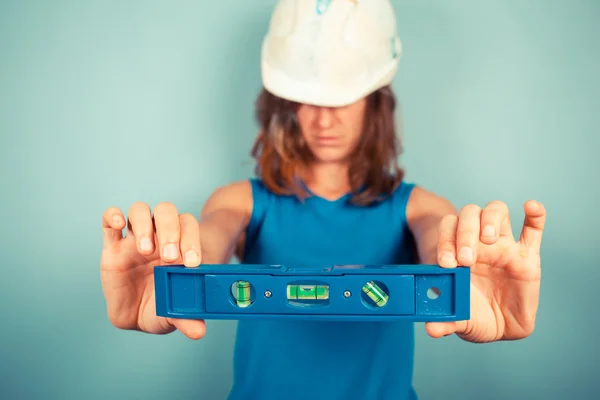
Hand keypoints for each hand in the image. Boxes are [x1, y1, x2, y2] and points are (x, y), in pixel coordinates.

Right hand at [100, 202, 205, 339]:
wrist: (139, 312)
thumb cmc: (164, 304)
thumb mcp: (175, 312)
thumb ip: (187, 317)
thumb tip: (199, 332)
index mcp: (179, 247)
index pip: (189, 228)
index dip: (192, 239)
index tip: (193, 262)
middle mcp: (159, 238)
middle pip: (166, 212)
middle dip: (171, 230)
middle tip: (171, 257)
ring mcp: (135, 240)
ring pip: (140, 211)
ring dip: (145, 225)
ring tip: (146, 250)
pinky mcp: (112, 247)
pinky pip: (108, 221)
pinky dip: (112, 215)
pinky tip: (117, 223)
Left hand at [428, 200, 546, 342]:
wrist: (500, 326)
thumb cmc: (473, 314)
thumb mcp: (458, 319)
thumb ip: (444, 321)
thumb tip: (431, 329)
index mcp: (458, 252)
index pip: (448, 229)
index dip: (445, 240)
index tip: (446, 262)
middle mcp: (479, 244)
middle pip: (470, 215)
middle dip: (464, 232)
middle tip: (465, 258)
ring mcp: (503, 246)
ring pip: (496, 212)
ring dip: (490, 219)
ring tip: (488, 238)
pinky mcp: (527, 255)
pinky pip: (534, 227)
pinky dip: (535, 214)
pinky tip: (531, 207)